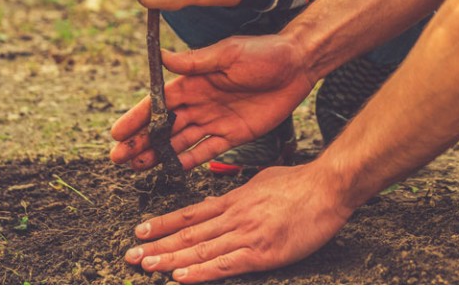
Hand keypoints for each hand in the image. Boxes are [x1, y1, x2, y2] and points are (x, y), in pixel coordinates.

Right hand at [110, 33, 313, 169]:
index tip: (117, 133)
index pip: (159, 102)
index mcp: (194, 81)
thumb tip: (161, 56)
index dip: (137, 117)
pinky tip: (169, 170)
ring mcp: (215, 120)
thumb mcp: (229, 53)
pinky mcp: (233, 134)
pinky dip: (187, 161)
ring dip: (157, 153)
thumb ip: (196, 62)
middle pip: (164, 126)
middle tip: (118, 158)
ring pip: (180, 141)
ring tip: (135, 167)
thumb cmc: (264, 53)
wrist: (297, 65)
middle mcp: (200, 102)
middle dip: (140, 141)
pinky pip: (206, 150)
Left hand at [125, 163, 351, 282]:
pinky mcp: (262, 252)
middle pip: (188, 235)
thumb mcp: (260, 181)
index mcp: (234, 200)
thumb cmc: (300, 184)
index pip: (190, 215)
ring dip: (170, 260)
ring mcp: (247, 234)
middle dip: (157, 245)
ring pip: (200, 250)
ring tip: (147, 266)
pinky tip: (181, 277)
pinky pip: (225, 264)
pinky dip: (201, 272)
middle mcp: (234, 216)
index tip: (140, 231)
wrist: (327, 187)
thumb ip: (237, 195)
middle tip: (131, 255)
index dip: (163, 224)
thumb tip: (216, 203)